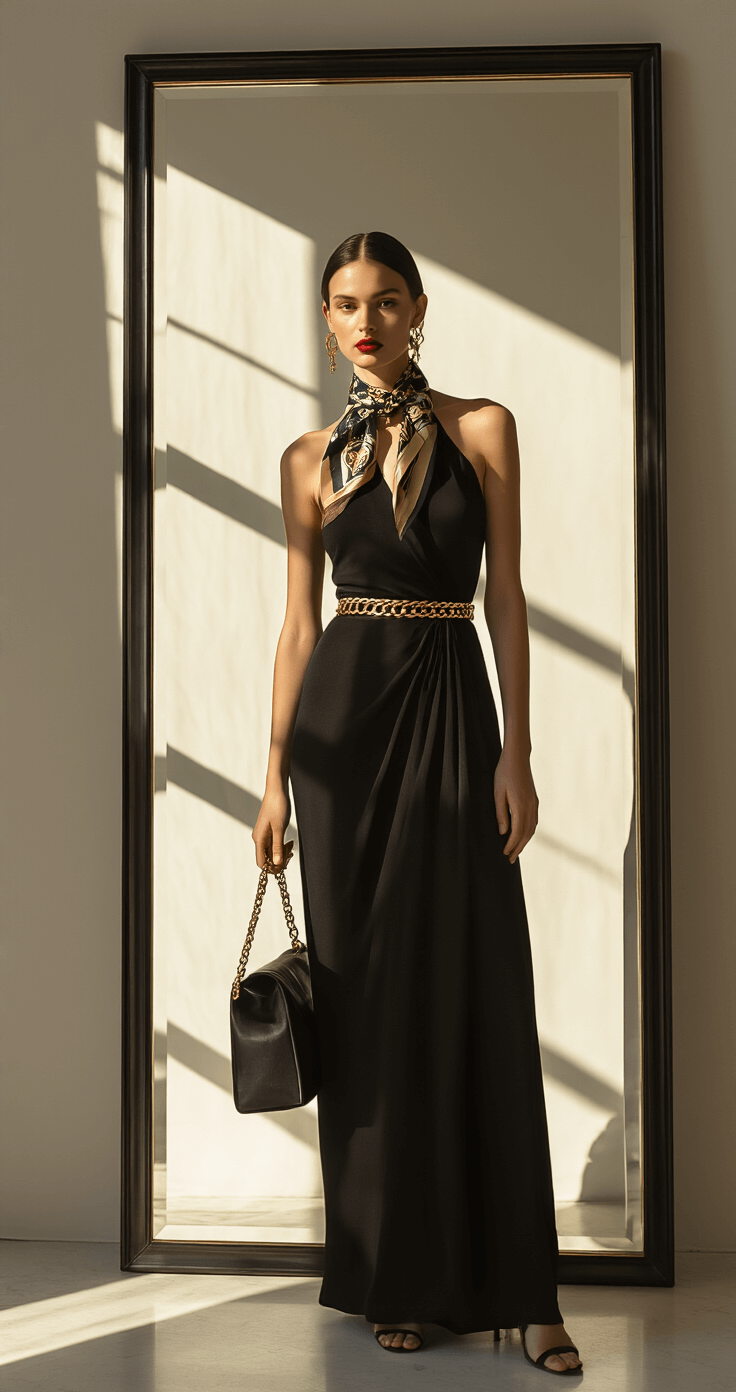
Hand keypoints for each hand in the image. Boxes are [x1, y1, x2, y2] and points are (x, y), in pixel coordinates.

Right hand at [252, 786, 294, 870]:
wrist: (277, 790)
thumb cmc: (277, 806)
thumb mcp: (279, 828)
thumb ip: (278, 847)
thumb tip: (276, 863)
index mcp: (259, 839)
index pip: (261, 862)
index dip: (271, 868)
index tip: (283, 865)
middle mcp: (259, 838)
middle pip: (267, 858)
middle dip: (279, 860)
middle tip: (290, 854)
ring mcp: (264, 835)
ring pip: (272, 852)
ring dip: (282, 853)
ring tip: (290, 846)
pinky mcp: (269, 831)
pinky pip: (274, 844)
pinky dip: (282, 846)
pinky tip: (289, 843)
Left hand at [493, 748, 538, 863]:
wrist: (517, 757)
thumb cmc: (503, 773)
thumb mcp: (498, 793)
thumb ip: (501, 813)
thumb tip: (503, 833)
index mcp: (521, 806)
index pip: (517, 832)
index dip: (511, 845)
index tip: (505, 854)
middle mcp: (530, 807)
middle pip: (526, 834)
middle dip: (518, 848)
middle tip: (510, 860)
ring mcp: (534, 803)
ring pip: (532, 828)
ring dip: (524, 842)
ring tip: (516, 851)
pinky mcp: (534, 800)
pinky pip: (534, 821)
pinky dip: (529, 832)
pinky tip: (523, 836)